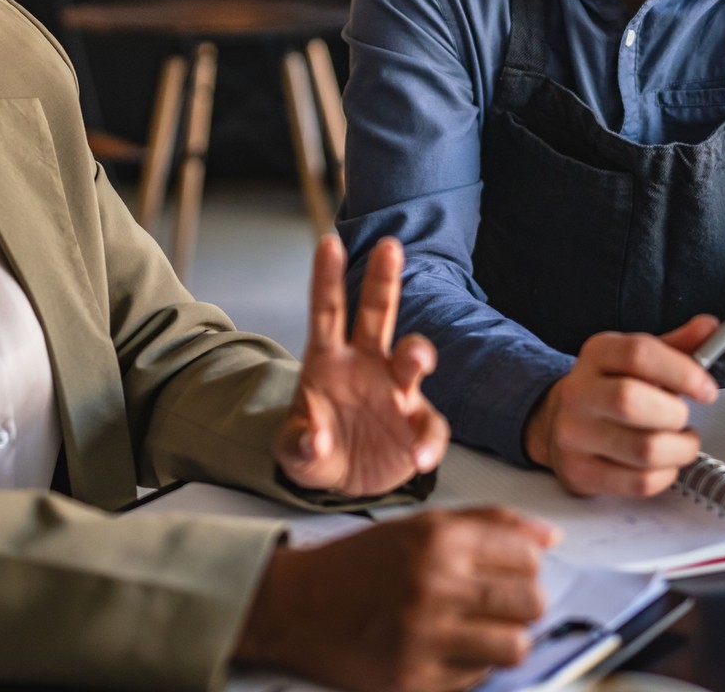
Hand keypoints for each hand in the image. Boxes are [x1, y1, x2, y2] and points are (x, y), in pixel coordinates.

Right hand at [234, 508, 556, 691]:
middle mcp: (434, 585)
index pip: (527, 555)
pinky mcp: (415, 680)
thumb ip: (488, 524)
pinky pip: (478, 678)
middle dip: (523, 604)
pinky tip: (447, 649)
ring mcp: (426, 637)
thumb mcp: (420, 525)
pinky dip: (471, 666)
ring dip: (504, 639)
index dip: (526, 565)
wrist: (296, 606)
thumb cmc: (359, 564)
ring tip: (480, 630)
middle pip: (531, 602)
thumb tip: (548, 536)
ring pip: (514, 646)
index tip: (511, 571)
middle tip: (499, 604)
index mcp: (438, 540)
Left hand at [276, 236, 449, 495]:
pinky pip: (429, 427)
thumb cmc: (315, 450)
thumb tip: (315, 439)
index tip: (329, 244)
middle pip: (378, 313)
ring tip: (417, 360)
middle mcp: (366, 363)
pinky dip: (428, 441)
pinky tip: (419, 457)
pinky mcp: (416, 423)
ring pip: (412, 356)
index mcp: (328, 359)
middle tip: (390, 248)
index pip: (327, 310)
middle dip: (383, 279)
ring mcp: (395, 390)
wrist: (343, 480)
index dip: (328, 278)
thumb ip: (301, 445)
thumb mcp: (295, 451)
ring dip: (417, 352)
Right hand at [522, 315, 720, 497]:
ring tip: (681, 441)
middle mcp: (579, 392)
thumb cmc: (609, 387)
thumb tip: (710, 328)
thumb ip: (677, 346)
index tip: (706, 389)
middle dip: (675, 415)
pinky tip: (664, 463)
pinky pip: (639, 482)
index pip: (638, 354)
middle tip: (684, 418)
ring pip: (642, 449)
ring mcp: (575, 435)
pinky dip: (666, 475)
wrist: (559, 421)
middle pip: (631, 402)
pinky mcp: (581, 472)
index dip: (683, 372)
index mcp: (597, 354)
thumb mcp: (637, 359)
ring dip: (678, 449)